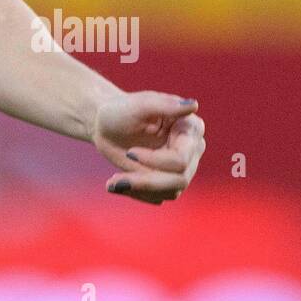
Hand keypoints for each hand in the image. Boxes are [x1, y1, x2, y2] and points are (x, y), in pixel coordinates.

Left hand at [91, 91, 205, 204]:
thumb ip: (165, 105)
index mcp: (190, 128)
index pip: (181, 159)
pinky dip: (135, 193)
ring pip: (170, 191)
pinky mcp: (167, 181)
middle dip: (147, 182)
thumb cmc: (122, 110)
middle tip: (116, 181)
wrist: (106, 125)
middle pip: (179, 179)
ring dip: (139, 189)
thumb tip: (193, 105)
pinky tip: (116, 184)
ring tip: (112, 183)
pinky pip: (158, 196)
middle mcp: (192, 150)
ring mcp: (182, 168)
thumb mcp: (139, 104)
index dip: (156, 161)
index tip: (130, 152)